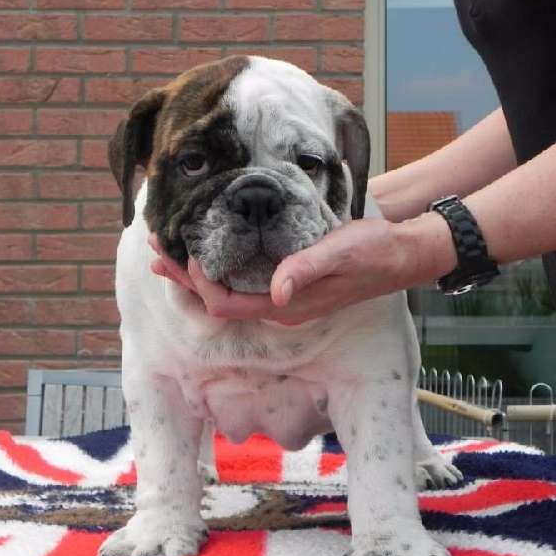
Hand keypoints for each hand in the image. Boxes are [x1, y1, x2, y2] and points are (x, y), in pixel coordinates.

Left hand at [148, 216, 444, 324]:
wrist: (401, 255)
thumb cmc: (373, 252)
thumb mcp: (342, 254)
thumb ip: (308, 270)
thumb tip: (276, 290)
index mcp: (286, 307)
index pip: (225, 305)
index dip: (199, 283)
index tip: (186, 251)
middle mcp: (279, 308)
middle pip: (217, 301)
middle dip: (183, 277)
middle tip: (153, 247)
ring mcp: (282, 298)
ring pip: (226, 291)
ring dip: (195, 271)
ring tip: (166, 249)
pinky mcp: (288, 284)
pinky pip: (241, 281)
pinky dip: (218, 266)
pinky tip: (208, 251)